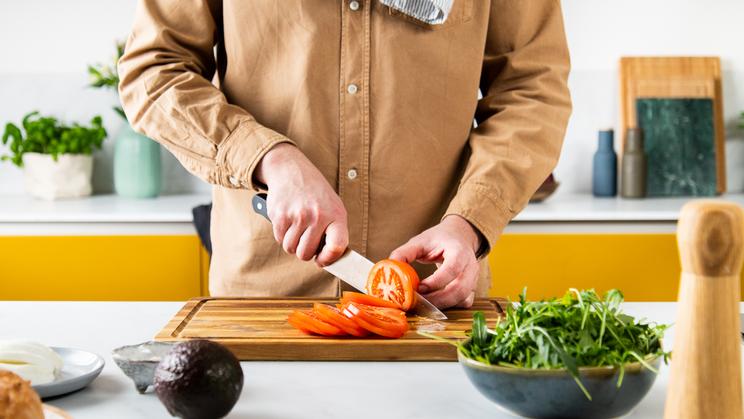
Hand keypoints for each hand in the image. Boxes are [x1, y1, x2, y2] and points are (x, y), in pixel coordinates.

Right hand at [255, 143, 348, 265]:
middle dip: (305, 251)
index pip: (337, 246)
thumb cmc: (315, 194)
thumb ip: (333, 232)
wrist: (292, 170)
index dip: (329, 258)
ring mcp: (298, 215)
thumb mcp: (333, 207)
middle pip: (306, 253)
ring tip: (297, 228)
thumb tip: (328, 259)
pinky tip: (288, 221)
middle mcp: (318, 215)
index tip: (322, 260)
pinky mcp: (281, 215)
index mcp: (336, 215)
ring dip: (292, 243)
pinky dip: (282, 235)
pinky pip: (279, 239)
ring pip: (291, 248)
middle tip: (306, 239)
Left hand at [389, 215, 480, 308]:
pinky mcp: (472, 287)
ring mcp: (474, 277)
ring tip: (424, 304)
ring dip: (443, 305)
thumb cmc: (439, 239)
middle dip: (438, 299)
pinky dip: (451, 306)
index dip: (436, 282)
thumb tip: (389, 267)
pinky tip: (436, 302)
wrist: (459, 236)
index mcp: (459, 250)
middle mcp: (470, 265)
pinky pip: (465, 302)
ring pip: (463, 298)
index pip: (452, 269)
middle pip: (460, 288)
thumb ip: (404, 253)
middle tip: (419, 302)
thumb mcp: (420, 241)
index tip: (420, 288)